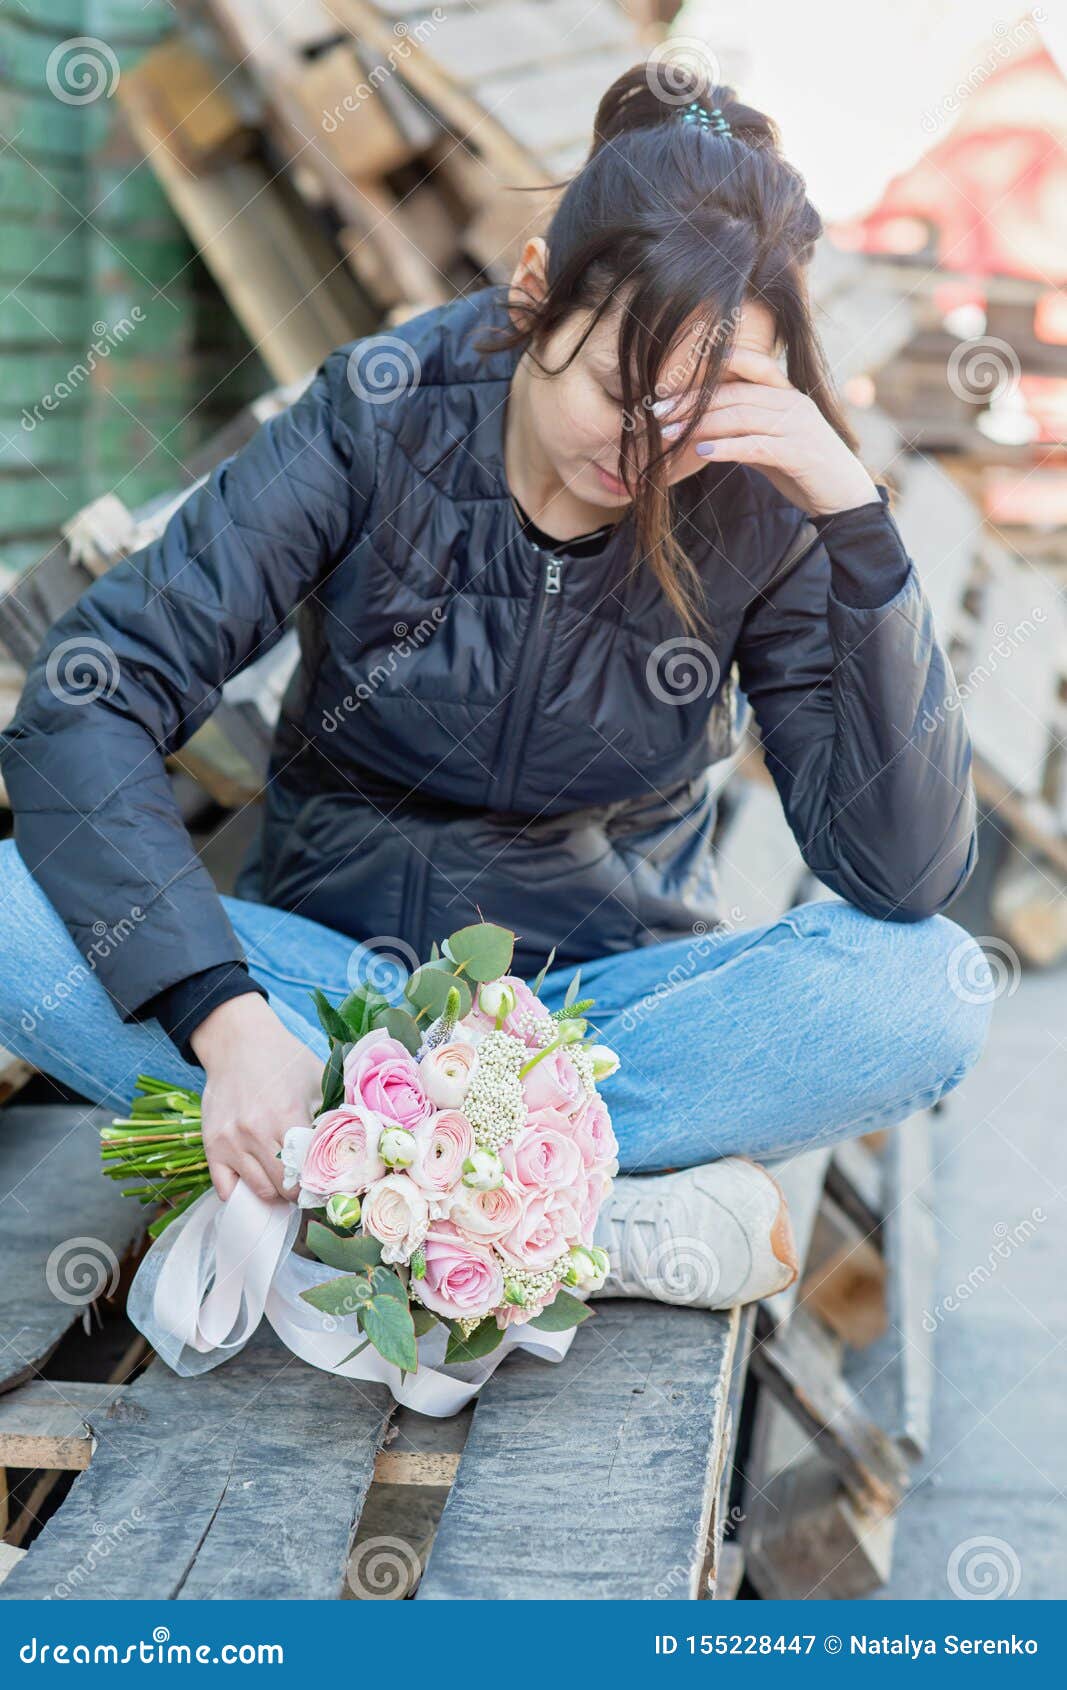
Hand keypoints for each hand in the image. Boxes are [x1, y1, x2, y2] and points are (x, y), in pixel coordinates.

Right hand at [190, 993, 322, 1203]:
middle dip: (301, 1192)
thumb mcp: (317, 1078)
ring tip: (286, 1183)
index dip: (322, 1182)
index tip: (329, 1183)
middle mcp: (256, 1131)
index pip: (309, 1169)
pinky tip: (257, 1182)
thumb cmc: (283, 1059)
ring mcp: (231, 1141)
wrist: (237, 1041)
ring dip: (276, 1194)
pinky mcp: (211, 1146)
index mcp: (286, 1114)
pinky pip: (226, 1189)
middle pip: (285, 1188)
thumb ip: (334, 1112)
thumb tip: (357, 1146)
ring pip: (259, 1191)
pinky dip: (243, 1193)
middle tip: (310, 1186)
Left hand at [656, 346, 879, 517]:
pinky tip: (702, 451)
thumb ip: (743, 429)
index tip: (673, 382)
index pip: (746, 364)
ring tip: (669, 435)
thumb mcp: (770, 442)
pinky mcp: (800, 453)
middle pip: (734, 393)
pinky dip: (726, 447)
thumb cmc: (803, 468)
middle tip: (659, 413)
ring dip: (700, 425)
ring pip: (741, 417)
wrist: (844, 496)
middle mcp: (793, 402)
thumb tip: (703, 428)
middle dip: (692, 403)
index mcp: (786, 392)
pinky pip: (755, 445)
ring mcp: (798, 426)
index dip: (708, 367)